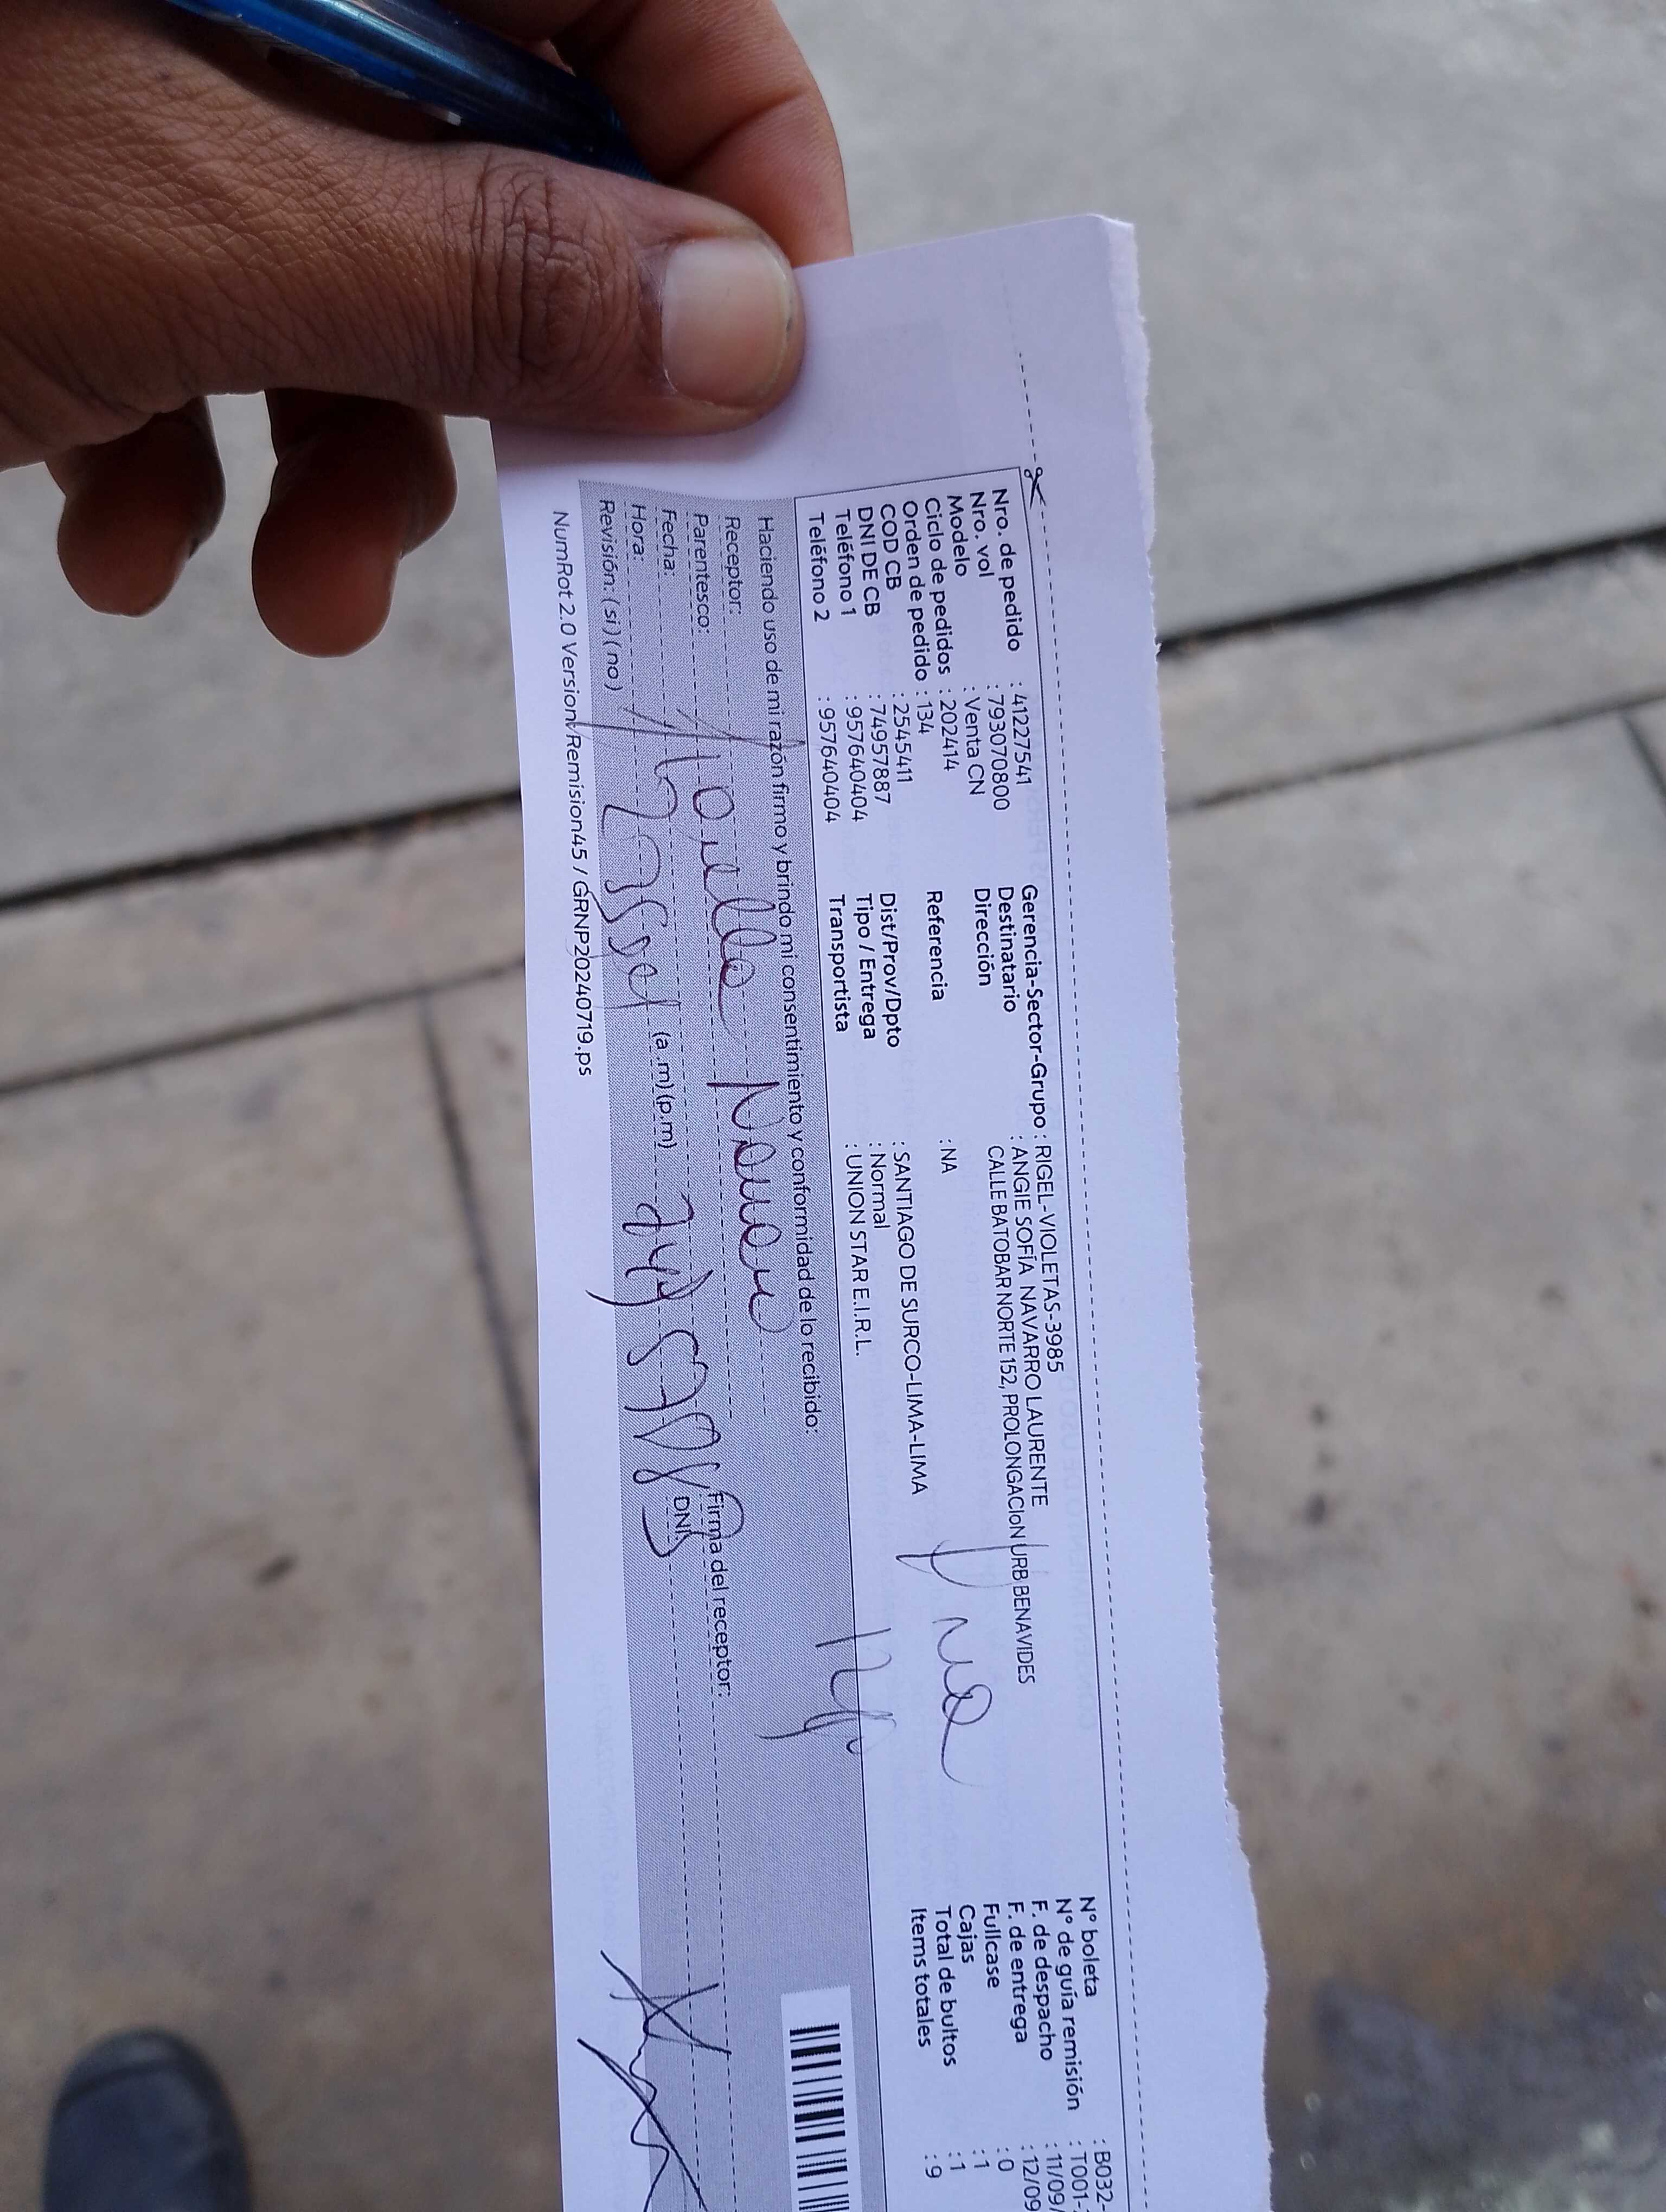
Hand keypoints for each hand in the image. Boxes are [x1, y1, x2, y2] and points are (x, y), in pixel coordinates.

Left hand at [0, 0, 848, 653]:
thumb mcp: (190, 230)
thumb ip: (476, 273)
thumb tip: (743, 330)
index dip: (735, 163)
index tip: (771, 359)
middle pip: (506, 169)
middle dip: (512, 381)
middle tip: (567, 507)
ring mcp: (163, 102)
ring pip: (362, 291)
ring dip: (350, 474)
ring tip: (300, 586)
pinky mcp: (83, 218)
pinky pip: (211, 337)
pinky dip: (193, 463)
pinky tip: (122, 535)